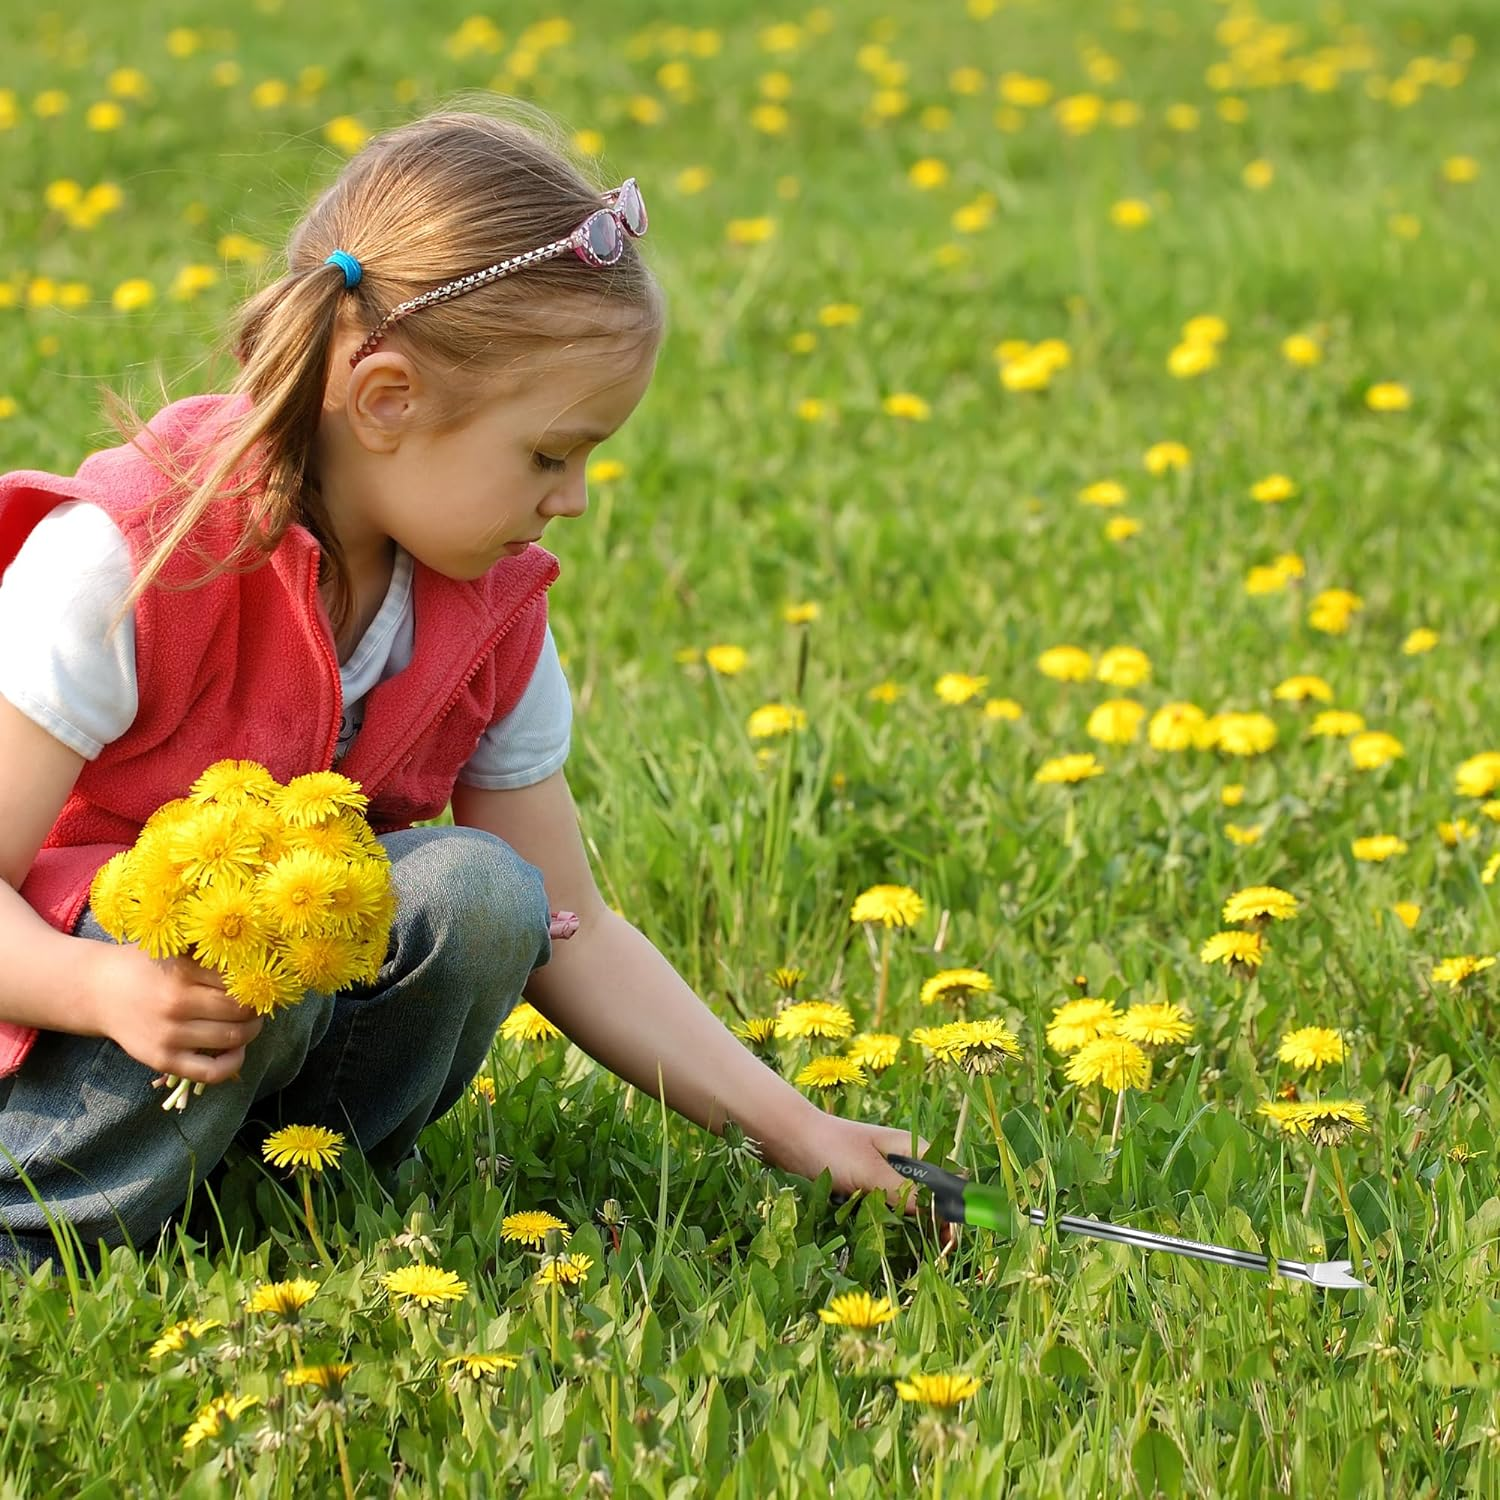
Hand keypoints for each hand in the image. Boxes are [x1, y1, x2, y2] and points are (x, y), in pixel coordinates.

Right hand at [83, 942, 263, 1085]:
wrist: (98, 990)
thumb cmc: (144, 965)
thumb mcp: (175, 949)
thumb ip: (209, 952)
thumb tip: (257, 957)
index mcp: (183, 971)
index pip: (239, 980)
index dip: (256, 981)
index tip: (261, 980)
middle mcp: (176, 1004)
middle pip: (240, 1009)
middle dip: (257, 1007)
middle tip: (260, 1002)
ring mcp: (169, 1035)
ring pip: (233, 1038)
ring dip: (251, 1030)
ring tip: (250, 1021)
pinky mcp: (162, 1060)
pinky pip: (211, 1071)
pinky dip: (233, 1063)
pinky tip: (237, 1049)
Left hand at [767, 1107, 959, 1253]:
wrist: (788, 1137)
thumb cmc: (830, 1146)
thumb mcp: (868, 1172)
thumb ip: (902, 1191)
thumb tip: (937, 1214)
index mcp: (910, 1149)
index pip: (947, 1179)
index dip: (953, 1208)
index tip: (949, 1238)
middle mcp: (901, 1162)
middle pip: (930, 1197)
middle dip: (934, 1224)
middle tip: (935, 1254)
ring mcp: (882, 1177)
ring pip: (907, 1208)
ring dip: (910, 1228)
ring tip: (916, 1254)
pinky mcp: (864, 1189)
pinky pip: (884, 1211)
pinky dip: (887, 1226)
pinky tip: (888, 1244)